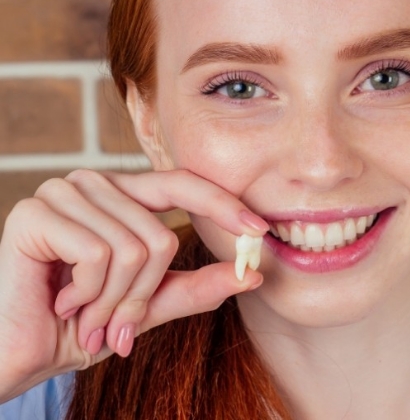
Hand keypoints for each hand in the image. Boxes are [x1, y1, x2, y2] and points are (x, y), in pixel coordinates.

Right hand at [0, 169, 266, 402]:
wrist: (16, 352)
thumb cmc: (78, 325)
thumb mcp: (147, 306)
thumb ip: (195, 287)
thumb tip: (251, 273)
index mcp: (122, 195)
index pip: (183, 184)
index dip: (223, 204)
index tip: (260, 229)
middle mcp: (94, 183)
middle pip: (160, 235)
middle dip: (141, 296)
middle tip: (115, 325)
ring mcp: (64, 192)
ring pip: (133, 248)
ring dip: (112, 302)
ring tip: (84, 315)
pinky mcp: (37, 212)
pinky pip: (99, 254)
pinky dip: (87, 294)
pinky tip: (61, 301)